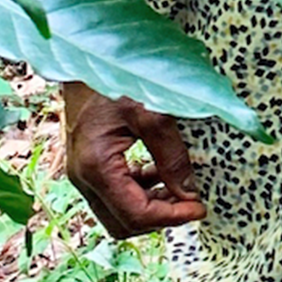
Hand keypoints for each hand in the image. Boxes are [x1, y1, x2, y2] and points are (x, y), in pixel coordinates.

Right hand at [63, 87, 204, 237]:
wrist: (86, 59)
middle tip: (193, 201)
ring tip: (183, 189)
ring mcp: (82, 174)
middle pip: (123, 223)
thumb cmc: (117, 81)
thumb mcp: (152, 113)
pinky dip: (140, 192)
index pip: (135, 214)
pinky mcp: (88, 166)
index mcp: (95, 167)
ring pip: (118, 212)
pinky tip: (162, 174)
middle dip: (161, 218)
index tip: (200, 208)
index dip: (171, 218)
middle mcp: (83, 178)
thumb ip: (171, 155)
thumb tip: (189, 191)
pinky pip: (114, 194)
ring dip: (151, 207)